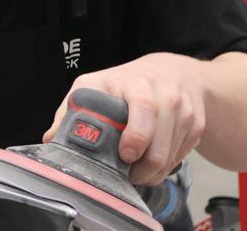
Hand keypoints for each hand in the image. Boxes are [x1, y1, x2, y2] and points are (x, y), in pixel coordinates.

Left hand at [42, 53, 206, 185]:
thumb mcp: (95, 85)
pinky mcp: (196, 127)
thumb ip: (71, 110)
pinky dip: (165, 167)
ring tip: (135, 171)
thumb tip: (50, 138)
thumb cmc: (127, 81)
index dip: (136, 136)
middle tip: (126, 174)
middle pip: (159, 145)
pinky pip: (180, 159)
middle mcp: (165, 95)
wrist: (174, 71)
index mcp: (136, 84)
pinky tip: (151, 161)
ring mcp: (184, 112)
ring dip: (151, 172)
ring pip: (170, 158)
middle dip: (142, 168)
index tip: (124, 155)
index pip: (143, 109)